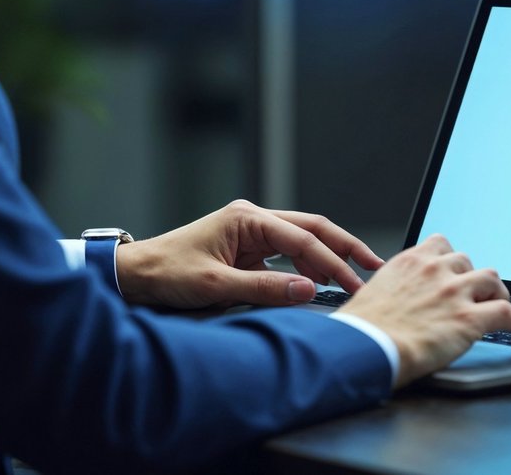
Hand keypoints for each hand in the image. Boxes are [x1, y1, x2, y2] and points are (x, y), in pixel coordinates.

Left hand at [115, 199, 383, 308]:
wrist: (135, 276)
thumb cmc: (167, 274)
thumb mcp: (214, 286)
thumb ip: (263, 289)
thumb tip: (309, 290)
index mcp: (247, 218)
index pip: (303, 239)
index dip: (332, 262)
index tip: (355, 283)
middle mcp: (253, 219)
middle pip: (311, 229)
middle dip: (343, 248)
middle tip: (374, 267)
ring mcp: (251, 233)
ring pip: (302, 241)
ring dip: (327, 260)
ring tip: (353, 281)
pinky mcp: (247, 250)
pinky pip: (287, 255)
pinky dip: (307, 268)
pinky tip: (320, 284)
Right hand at [340, 235, 510, 386]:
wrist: (364, 347)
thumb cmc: (361, 330)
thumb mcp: (372, 295)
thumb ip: (393, 289)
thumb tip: (396, 303)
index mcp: (409, 261)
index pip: (441, 245)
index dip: (452, 260)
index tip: (455, 270)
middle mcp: (435, 270)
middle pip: (469, 262)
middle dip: (474, 279)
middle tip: (476, 296)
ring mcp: (455, 292)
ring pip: (492, 281)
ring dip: (497, 294)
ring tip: (499, 307)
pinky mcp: (470, 318)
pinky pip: (508, 313)